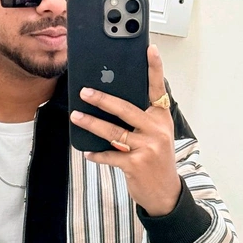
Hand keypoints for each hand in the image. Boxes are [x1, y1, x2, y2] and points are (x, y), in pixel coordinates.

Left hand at [70, 44, 180, 216]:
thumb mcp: (158, 135)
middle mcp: (156, 130)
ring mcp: (147, 147)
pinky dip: (97, 154)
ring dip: (91, 123)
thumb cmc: (158, 161)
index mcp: (161, 118)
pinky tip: (87, 152)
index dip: (154, 68)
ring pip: (113, 132)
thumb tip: (113, 104)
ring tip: (76, 116)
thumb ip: (142, 119)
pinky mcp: (135, 164)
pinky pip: (110, 155)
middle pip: (126, 109)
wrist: (165, 193)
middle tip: (84, 91)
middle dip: (102, 99)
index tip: (149, 49)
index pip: (158, 89)